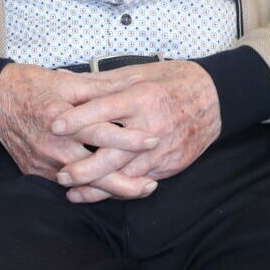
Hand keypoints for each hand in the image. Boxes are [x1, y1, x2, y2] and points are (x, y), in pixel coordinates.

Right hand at [0, 63, 156, 199]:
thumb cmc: (33, 87)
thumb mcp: (68, 81)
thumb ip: (104, 86)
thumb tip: (136, 81)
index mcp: (61, 118)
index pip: (101, 133)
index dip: (129, 140)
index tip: (153, 140)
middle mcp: (52, 145)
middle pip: (94, 172)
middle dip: (125, 184)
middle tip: (151, 186)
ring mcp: (42, 162)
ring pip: (82, 185)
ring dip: (109, 190)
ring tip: (136, 190)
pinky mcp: (36, 172)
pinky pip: (67, 185)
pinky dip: (88, 188)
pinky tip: (108, 189)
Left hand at [49, 61, 219, 202]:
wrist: (214, 98)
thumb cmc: (170, 82)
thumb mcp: (137, 74)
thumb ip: (100, 82)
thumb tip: (63, 79)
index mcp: (141, 97)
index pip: (104, 110)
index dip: (78, 118)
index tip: (54, 126)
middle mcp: (151, 125)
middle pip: (113, 152)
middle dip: (84, 168)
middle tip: (60, 175)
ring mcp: (161, 148)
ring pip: (125, 174)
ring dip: (98, 187)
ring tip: (72, 192)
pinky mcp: (169, 164)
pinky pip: (140, 182)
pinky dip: (119, 190)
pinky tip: (100, 194)